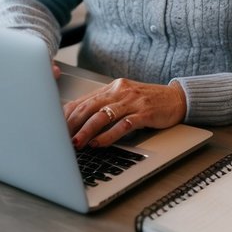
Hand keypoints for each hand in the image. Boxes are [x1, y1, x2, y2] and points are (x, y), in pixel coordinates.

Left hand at [63, 77, 186, 148]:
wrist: (176, 99)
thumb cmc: (147, 101)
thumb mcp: (123, 99)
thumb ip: (103, 107)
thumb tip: (78, 122)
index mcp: (112, 88)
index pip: (83, 100)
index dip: (67, 115)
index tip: (55, 128)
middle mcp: (119, 91)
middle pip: (90, 107)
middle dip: (73, 124)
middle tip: (60, 138)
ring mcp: (132, 101)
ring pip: (103, 116)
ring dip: (87, 131)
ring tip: (77, 143)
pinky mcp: (144, 112)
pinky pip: (123, 125)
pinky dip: (109, 135)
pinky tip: (99, 143)